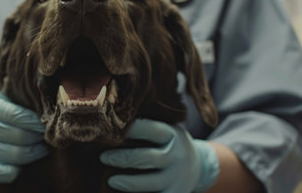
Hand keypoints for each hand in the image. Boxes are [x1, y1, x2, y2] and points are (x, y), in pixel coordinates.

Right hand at [0, 89, 47, 182]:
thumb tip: (45, 113)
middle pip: (19, 137)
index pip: (17, 116)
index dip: (36, 121)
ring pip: (15, 156)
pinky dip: (18, 169)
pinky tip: (25, 160)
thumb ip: (16, 104)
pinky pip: (3, 173)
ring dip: (35, 153)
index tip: (48, 122)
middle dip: (39, 137)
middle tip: (48, 135)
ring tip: (43, 147)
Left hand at [100, 119, 218, 191]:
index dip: (131, 129)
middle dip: (123, 158)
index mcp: (172, 134)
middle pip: (147, 158)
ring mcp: (178, 178)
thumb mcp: (166, 129)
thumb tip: (113, 118)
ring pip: (150, 182)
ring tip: (111, 180)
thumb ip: (147, 126)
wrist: (198, 165)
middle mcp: (177, 156)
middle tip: (103, 157)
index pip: (150, 129)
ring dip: (129, 183)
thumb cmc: (169, 143)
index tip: (110, 129)